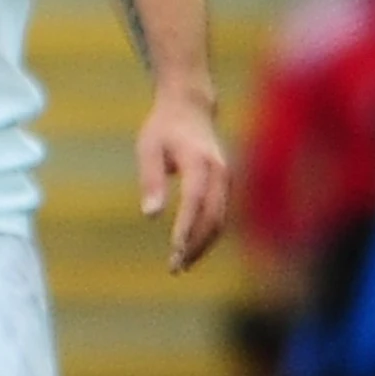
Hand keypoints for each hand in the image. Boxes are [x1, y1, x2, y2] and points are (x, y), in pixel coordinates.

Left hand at [139, 93, 230, 274]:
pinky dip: (207, 235)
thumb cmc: (164, 128)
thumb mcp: (148, 148)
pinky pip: (219, 215)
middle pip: (212, 217)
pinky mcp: (225, 185)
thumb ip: (151, 180)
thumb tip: (150, 215)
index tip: (174, 250)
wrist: (190, 107)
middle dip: (195, 245)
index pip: (194, 201)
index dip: (186, 228)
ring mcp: (226, 180)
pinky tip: (189, 249)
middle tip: (175, 268)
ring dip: (202, 245)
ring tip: (180, 265)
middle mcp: (219, 173)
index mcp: (200, 162)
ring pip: (219, 220)